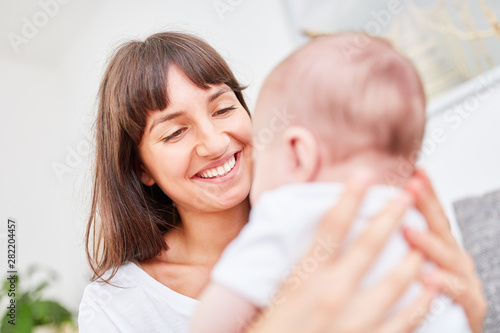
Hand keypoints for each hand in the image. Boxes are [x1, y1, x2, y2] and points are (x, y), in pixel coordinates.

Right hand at [247, 173, 435, 332]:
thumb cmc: (270, 332)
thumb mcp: (273, 297)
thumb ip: (292, 272)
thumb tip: (306, 247)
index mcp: (304, 280)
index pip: (330, 228)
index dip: (348, 199)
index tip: (362, 176)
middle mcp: (333, 295)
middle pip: (368, 247)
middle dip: (389, 218)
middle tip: (405, 197)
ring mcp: (355, 321)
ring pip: (394, 282)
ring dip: (412, 257)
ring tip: (424, 240)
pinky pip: (403, 322)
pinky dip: (419, 304)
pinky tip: (428, 290)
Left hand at [405, 169, 486, 332]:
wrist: (449, 332)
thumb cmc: (423, 297)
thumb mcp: (413, 265)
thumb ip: (399, 245)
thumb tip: (370, 220)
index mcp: (439, 247)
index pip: (431, 215)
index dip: (425, 193)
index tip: (415, 171)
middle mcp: (454, 259)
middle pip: (441, 228)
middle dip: (427, 205)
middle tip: (413, 185)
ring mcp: (464, 280)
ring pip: (450, 258)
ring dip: (429, 243)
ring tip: (410, 231)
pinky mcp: (470, 307)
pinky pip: (458, 294)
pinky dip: (444, 284)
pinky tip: (429, 277)